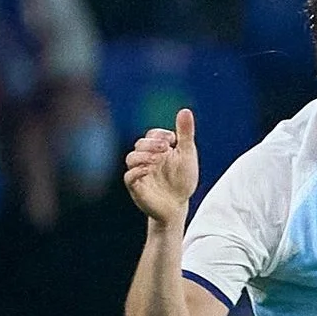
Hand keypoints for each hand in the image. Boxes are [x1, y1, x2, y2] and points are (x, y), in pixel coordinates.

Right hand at [123, 108, 198, 226]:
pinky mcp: (136, 187)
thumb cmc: (181, 178)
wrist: (177, 205)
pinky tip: (149, 170)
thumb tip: (185, 110)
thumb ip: (185, 133)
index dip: (160, 134)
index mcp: (157, 149)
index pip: (152, 134)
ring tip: (158, 159)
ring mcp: (139, 172)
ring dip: (143, 156)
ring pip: (131, 158)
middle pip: (140, 144)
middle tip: (166, 147)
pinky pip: (130, 177)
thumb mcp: (186, 154)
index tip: (172, 138)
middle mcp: (145, 158)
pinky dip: (138, 172)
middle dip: (151, 144)